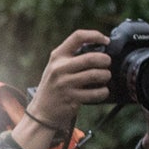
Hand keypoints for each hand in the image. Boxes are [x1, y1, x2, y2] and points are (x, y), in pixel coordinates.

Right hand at [10, 29, 108, 148]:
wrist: (41, 112)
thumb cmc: (54, 87)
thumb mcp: (56, 67)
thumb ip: (72, 56)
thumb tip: (101, 46)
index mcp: (57, 57)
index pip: (78, 37)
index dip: (96, 35)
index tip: (105, 41)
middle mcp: (59, 69)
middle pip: (92, 57)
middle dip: (105, 60)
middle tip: (106, 64)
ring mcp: (64, 84)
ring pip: (96, 75)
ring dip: (105, 76)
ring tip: (104, 78)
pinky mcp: (71, 98)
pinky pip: (96, 93)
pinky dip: (103, 92)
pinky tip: (100, 92)